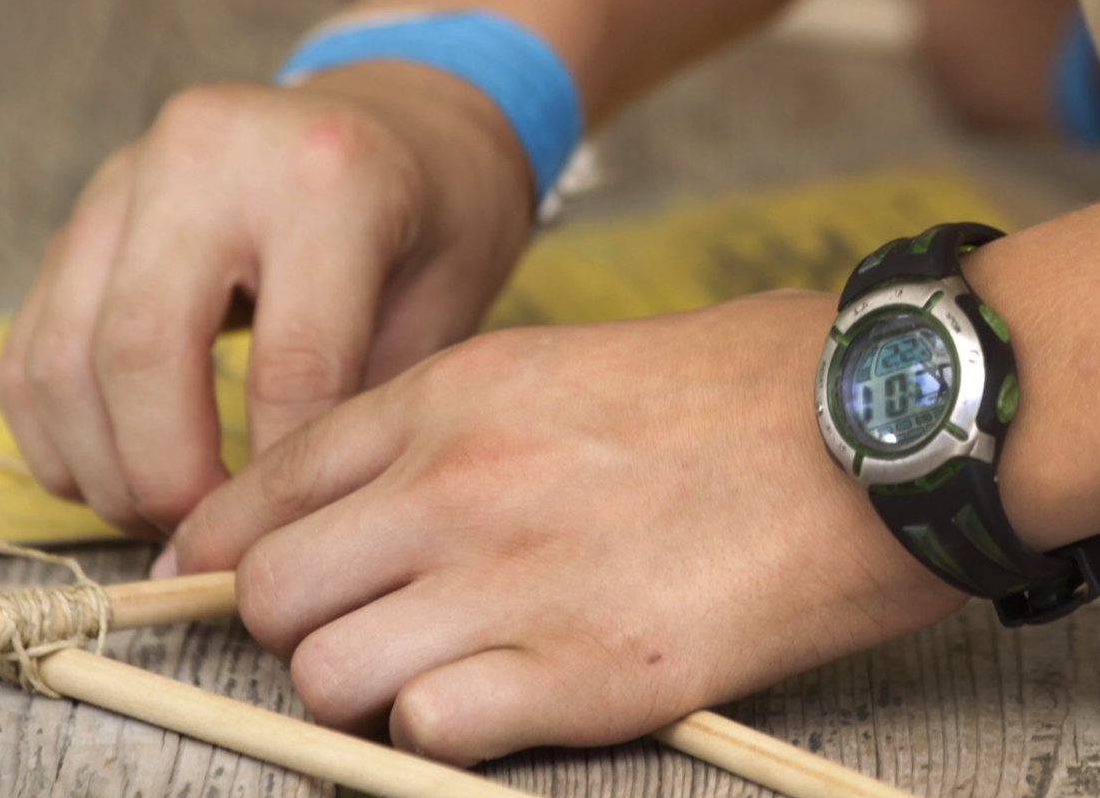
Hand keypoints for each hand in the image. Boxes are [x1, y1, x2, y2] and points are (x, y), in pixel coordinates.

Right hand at [0, 61, 534, 535]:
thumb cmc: (440, 214)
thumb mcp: (448, 299)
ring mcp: (127, 174)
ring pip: (60, 352)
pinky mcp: (82, 209)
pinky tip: (114, 474)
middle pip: (139, 351)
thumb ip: (366, 404)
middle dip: (163, 476)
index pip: (288, 364)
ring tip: (160, 518)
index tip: (287, 542)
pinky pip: (30, 343)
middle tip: (204, 540)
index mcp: (327, 175)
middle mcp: (208, 154)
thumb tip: (281, 531)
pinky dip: (56, 430)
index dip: (279, 478)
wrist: (403, 109)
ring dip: (97, 464)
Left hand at [158, 289, 964, 763]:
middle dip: (294, 631)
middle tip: (359, 634)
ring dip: (363, 694)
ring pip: (325, 677)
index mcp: (452, 396)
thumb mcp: (567, 364)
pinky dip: (446, 735)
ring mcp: (512, 580)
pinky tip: (508, 702)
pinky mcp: (584, 674)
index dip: (223, 553)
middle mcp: (456, 485)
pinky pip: (429, 733)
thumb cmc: (743, 392)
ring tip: (436, 677)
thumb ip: (452, 428)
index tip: (223, 587)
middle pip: (268, 595)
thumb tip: (363, 508)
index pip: (264, 487)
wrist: (877, 427)